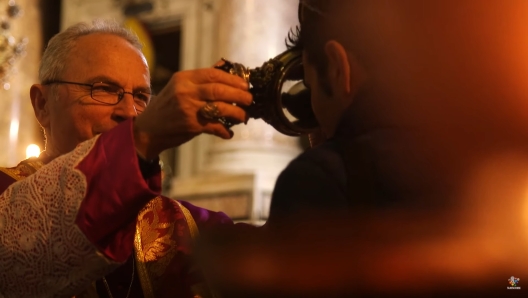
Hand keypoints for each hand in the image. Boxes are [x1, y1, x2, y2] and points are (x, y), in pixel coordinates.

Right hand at [133, 68, 251, 158]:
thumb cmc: (168, 107)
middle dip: (238, 95)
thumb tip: (224, 66)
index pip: (214, 74)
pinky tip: (229, 133)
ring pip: (220, 107)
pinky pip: (214, 126)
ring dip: (236, 113)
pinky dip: (225, 130)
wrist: (148, 129)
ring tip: (244, 116)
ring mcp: (188, 108)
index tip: (245, 85)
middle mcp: (185, 91)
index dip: (233, 79)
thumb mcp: (179, 87)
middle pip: (219, 89)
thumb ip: (200, 79)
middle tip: (250, 100)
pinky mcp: (190, 125)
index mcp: (184, 78)